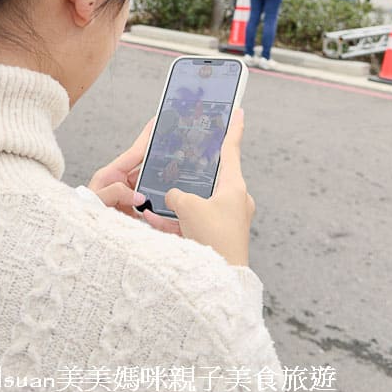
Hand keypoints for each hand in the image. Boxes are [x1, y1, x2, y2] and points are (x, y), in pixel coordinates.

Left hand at [87, 119, 180, 234]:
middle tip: (179, 152)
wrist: (80, 239)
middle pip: (146, 169)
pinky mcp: (134, 214)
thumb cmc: (83, 216)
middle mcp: (122, 184)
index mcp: (111, 175)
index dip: (147, 137)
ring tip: (180, 180)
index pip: (134, 152)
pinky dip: (161, 206)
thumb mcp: (95, 201)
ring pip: (151, 187)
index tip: (158, 122)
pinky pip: (152, 207)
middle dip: (161, 161)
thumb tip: (139, 195)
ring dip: (163, 186)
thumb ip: (115, 193)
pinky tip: (171, 206)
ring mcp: (129, 198)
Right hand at [164, 109, 254, 266]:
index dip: (233, 129)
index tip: (238, 111)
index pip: (232, 150)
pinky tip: (153, 221)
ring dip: (178, 204)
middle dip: (191, 173)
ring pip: (198, 203)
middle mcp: (235, 201)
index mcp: (234, 187)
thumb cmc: (213, 238)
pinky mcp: (218, 236)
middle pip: (211, 178)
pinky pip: (194, 222)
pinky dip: (177, 221)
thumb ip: (176, 195)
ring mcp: (227, 219)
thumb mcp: (188, 207)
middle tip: (180, 160)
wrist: (222, 280)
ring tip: (154, 202)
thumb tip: (172, 197)